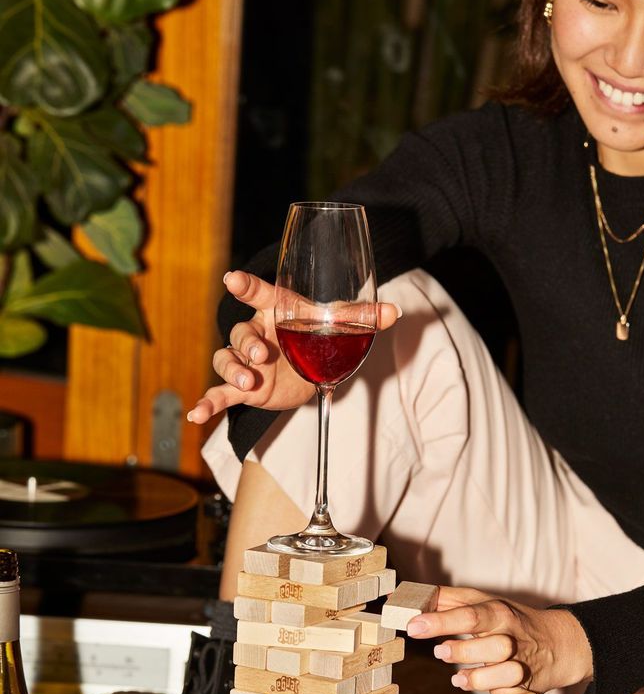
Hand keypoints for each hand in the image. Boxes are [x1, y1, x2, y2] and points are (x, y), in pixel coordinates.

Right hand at [187, 271, 400, 423]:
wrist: (312, 368)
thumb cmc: (318, 337)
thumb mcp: (339, 326)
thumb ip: (363, 318)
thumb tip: (395, 312)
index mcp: (275, 312)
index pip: (259, 294)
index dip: (245, 286)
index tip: (233, 278)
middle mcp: (255, 333)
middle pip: (239, 332)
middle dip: (248, 343)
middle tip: (262, 355)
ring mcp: (245, 361)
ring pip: (227, 359)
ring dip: (233, 370)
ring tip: (249, 381)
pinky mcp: (244, 387)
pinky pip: (219, 393)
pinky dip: (207, 403)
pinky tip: (197, 415)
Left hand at [407, 586, 592, 693]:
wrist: (557, 641)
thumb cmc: (507, 621)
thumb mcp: (480, 602)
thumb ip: (445, 600)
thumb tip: (407, 599)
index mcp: (499, 614)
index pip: (471, 615)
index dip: (441, 621)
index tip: (413, 627)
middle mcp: (515, 640)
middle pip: (496, 647)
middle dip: (465, 651)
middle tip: (440, 652)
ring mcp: (526, 666)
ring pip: (510, 676)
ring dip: (481, 680)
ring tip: (458, 680)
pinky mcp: (534, 690)